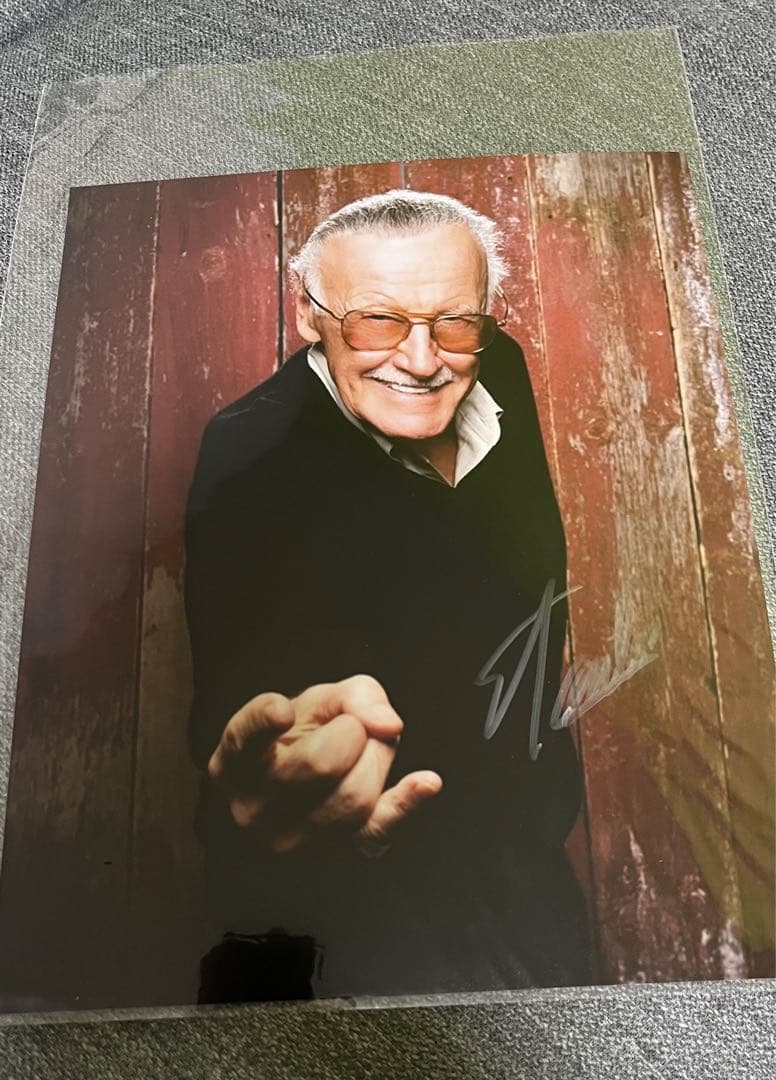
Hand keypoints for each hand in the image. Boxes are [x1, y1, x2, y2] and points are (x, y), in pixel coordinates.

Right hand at [207, 674, 442, 854]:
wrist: (310, 781)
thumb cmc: (306, 736)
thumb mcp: (320, 700)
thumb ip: (354, 696)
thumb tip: (387, 725)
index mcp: (236, 762)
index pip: (244, 740)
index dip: (265, 722)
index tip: (283, 711)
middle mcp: (254, 808)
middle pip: (319, 765)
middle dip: (352, 732)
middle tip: (352, 727)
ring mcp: (292, 840)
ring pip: (354, 798)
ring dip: (375, 761)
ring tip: (363, 752)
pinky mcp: (338, 852)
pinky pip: (377, 830)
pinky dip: (407, 803)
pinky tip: (427, 782)